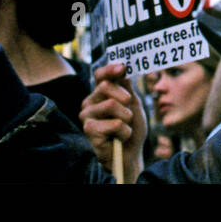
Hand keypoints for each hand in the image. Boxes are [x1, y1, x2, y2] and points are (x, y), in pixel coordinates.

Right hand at [80, 62, 145, 183]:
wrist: (131, 153)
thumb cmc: (131, 128)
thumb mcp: (133, 104)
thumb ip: (127, 87)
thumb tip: (123, 67)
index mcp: (100, 94)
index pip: (100, 75)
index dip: (110, 69)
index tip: (122, 68)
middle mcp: (90, 102)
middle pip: (106, 86)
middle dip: (125, 99)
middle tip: (129, 114)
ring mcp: (87, 116)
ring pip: (110, 104)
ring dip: (126, 118)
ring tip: (124, 128)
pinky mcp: (89, 130)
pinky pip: (115, 124)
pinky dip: (125, 132)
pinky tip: (119, 138)